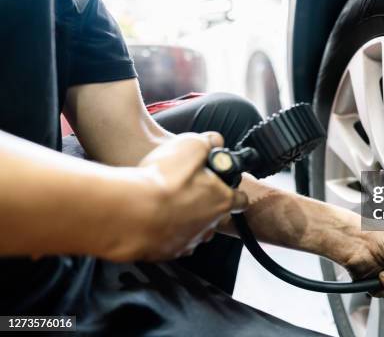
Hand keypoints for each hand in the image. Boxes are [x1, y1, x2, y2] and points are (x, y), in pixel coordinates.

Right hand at [103, 132, 247, 261]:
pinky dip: (167, 231)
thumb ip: (207, 142)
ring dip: (186, 218)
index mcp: (221, 200)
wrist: (131, 213)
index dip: (234, 191)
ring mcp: (188, 241)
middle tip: (187, 189)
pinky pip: (172, 241)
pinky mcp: (167, 252)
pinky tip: (155, 218)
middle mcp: (209, 226)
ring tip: (168, 204)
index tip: (225, 185)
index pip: (241, 200)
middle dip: (206, 203)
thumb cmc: (163, 181)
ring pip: (195, 229)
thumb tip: (215, 141)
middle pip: (216, 214)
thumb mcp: (190, 146)